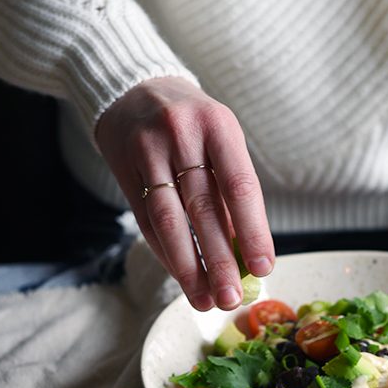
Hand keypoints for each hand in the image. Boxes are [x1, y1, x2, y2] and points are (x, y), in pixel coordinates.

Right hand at [96, 77, 273, 310]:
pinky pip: (147, 221)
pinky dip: (166, 254)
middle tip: (231, 299)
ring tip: (205, 300)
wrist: (133, 87)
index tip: (264, 268)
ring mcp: (149, 152)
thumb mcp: (220, 139)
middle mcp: (182, 136)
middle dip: (220, 261)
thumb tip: (247, 251)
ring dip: (189, 268)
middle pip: (203, 209)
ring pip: (170, 221)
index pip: (240, 186)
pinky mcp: (124, 169)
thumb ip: (232, 189)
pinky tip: (182, 277)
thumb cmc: (193, 123)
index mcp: (218, 126)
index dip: (253, 231)